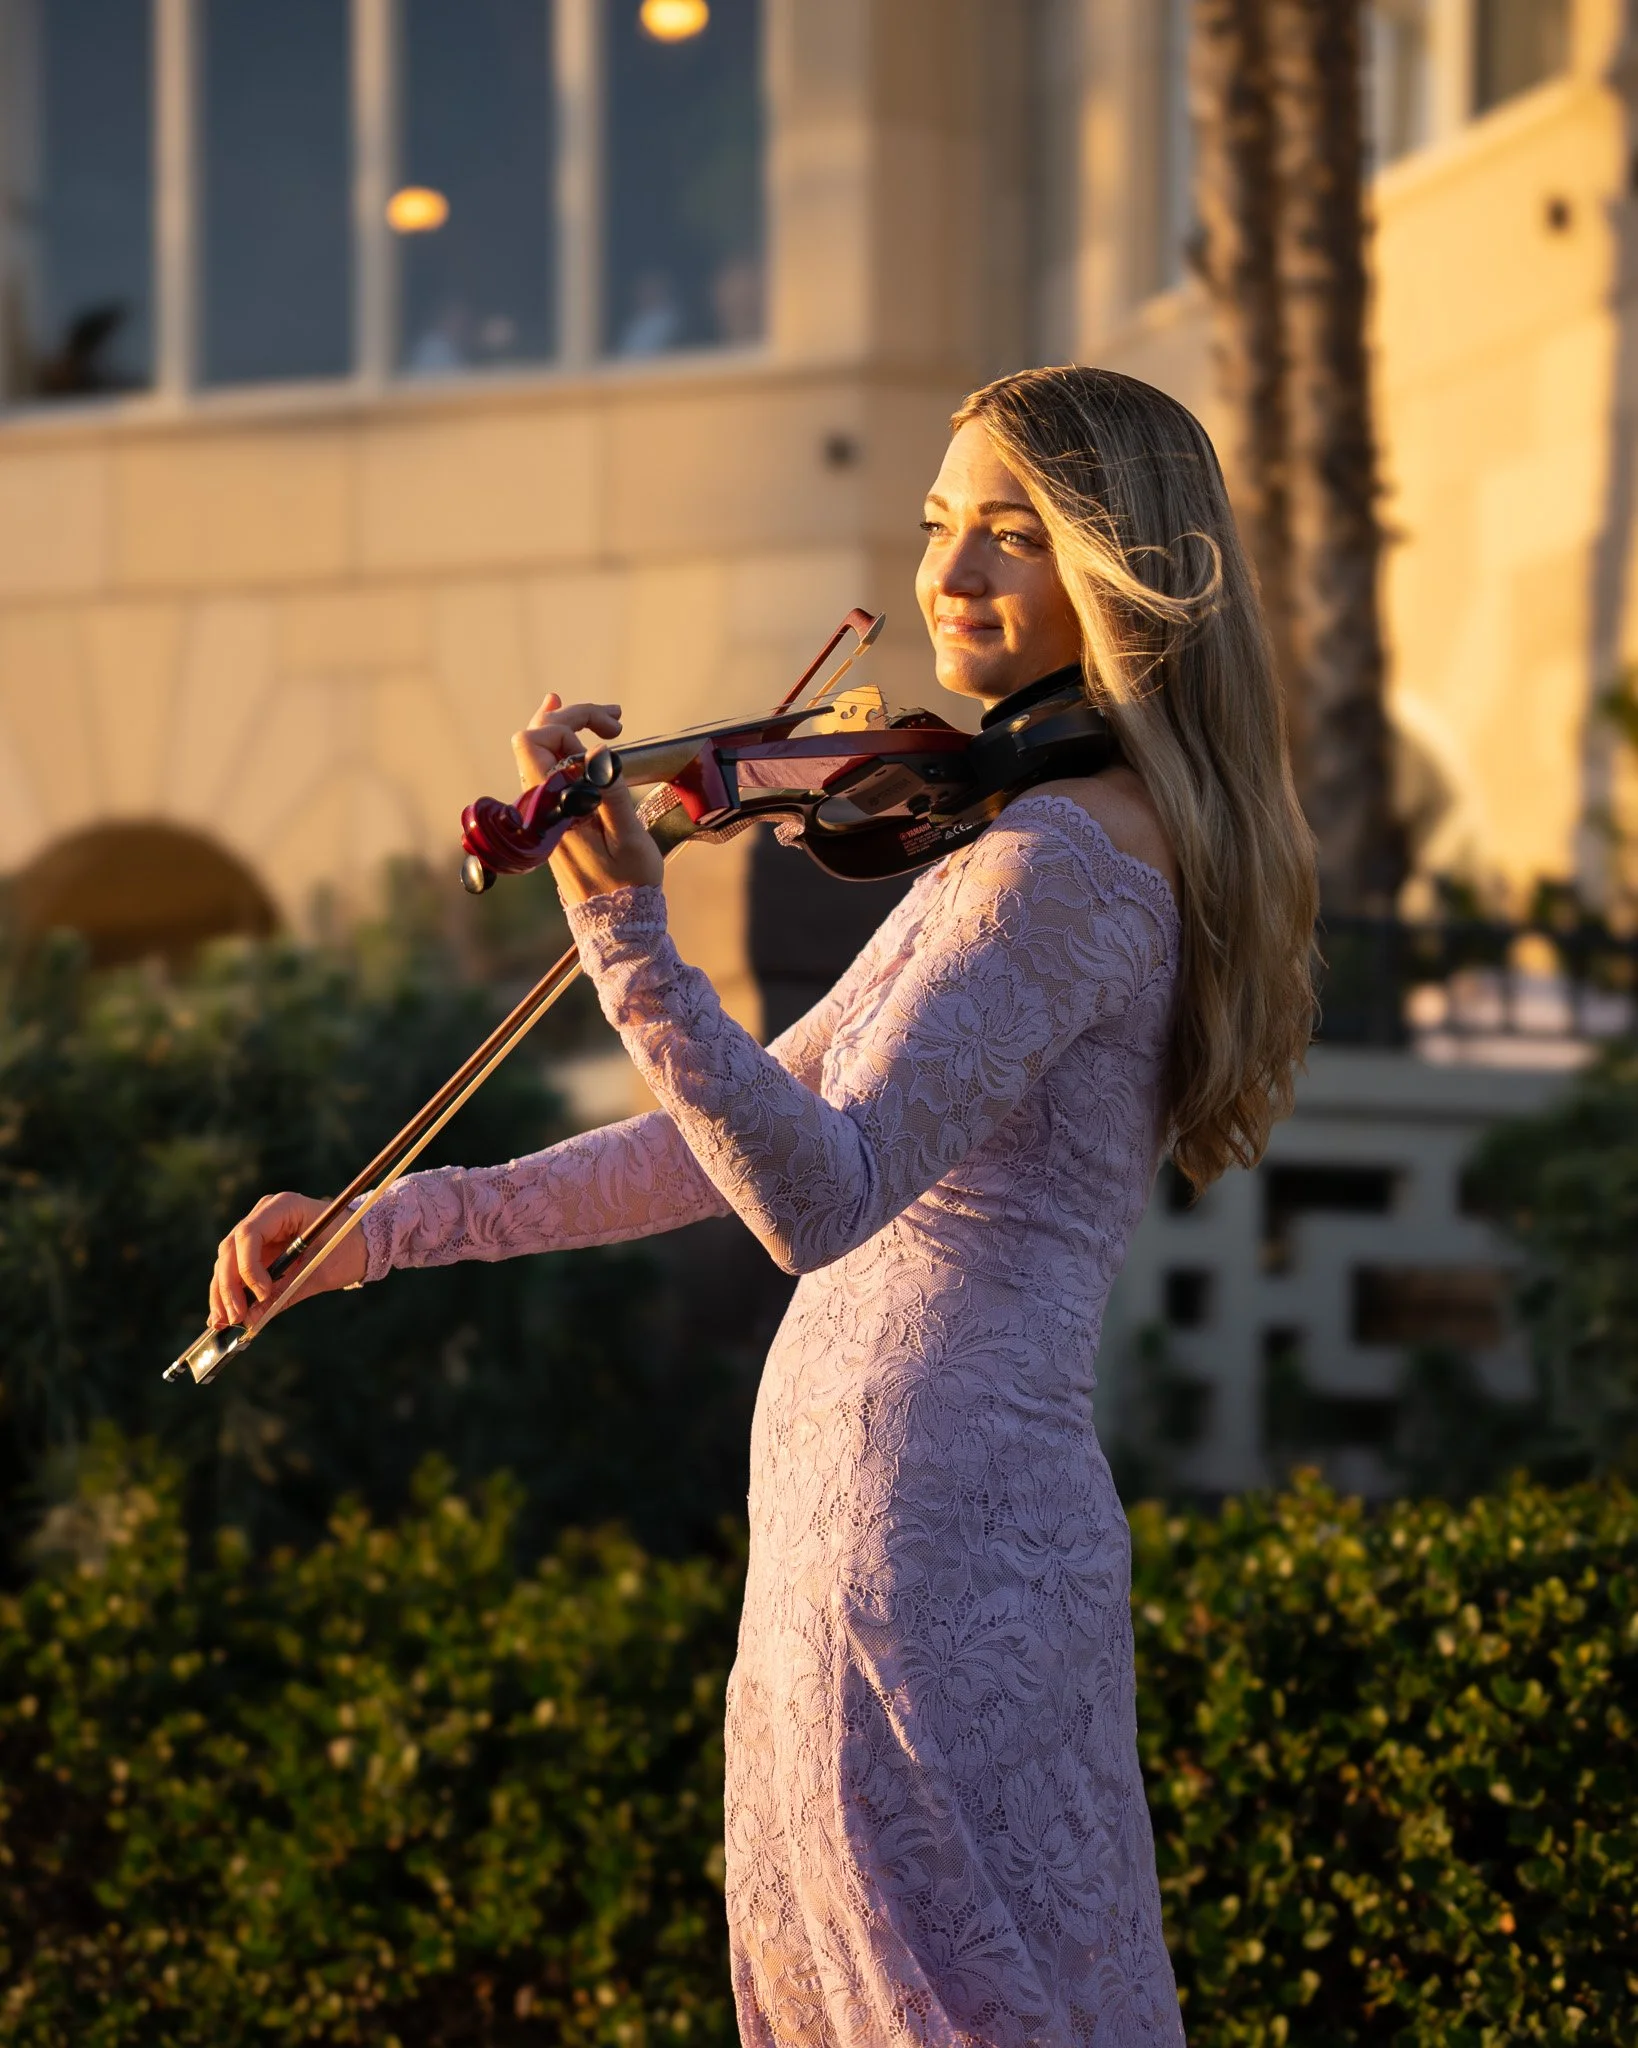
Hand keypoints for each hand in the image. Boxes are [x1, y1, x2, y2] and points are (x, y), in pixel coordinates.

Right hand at [209, 1191, 365, 1331]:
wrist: (364, 1241)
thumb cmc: (349, 1248)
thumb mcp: (322, 1272)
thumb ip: (286, 1293)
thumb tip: (251, 1320)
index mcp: (284, 1207)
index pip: (248, 1234)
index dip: (248, 1267)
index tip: (261, 1294)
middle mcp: (265, 1215)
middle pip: (231, 1249)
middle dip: (229, 1285)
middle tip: (233, 1317)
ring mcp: (259, 1232)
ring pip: (227, 1262)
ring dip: (223, 1293)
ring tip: (221, 1323)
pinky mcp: (258, 1250)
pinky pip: (237, 1272)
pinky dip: (230, 1293)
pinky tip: (222, 1318)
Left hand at [512, 694, 663, 905]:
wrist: (618, 924)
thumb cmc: (628, 886)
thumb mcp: (627, 840)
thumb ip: (609, 793)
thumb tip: (597, 752)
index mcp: (552, 811)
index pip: (534, 745)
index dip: (567, 727)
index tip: (609, 738)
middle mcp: (540, 809)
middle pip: (537, 742)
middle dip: (573, 719)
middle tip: (615, 719)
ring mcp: (545, 814)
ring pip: (542, 756)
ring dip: (571, 730)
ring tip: (606, 719)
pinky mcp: (557, 820)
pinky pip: (551, 775)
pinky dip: (567, 751)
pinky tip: (582, 739)